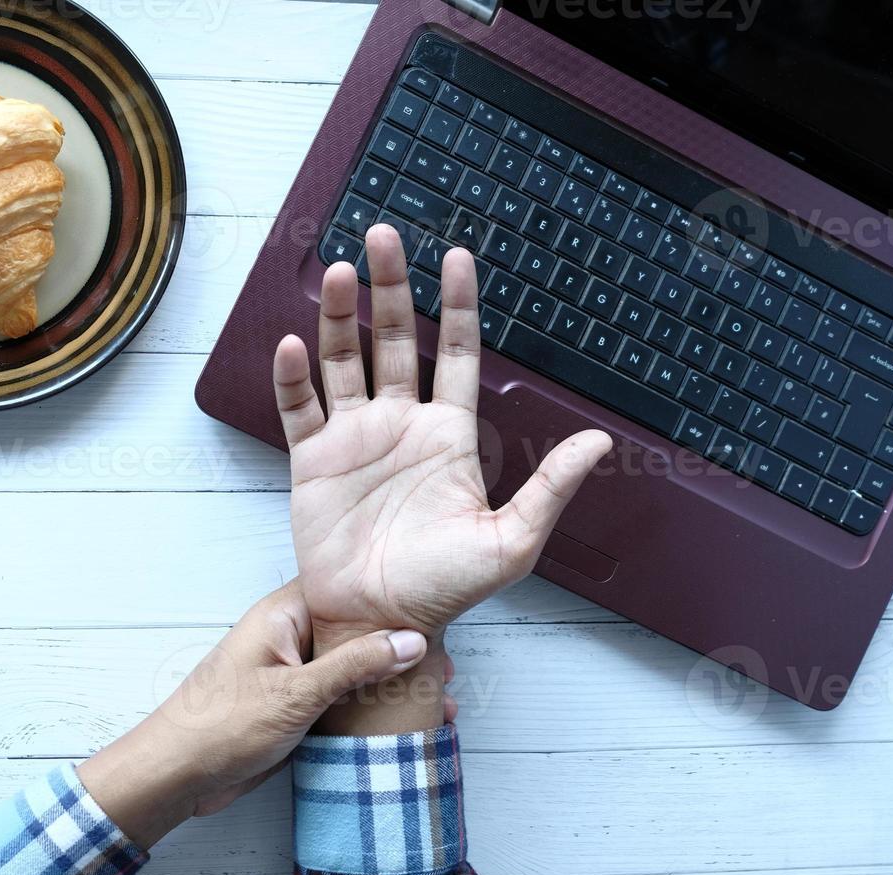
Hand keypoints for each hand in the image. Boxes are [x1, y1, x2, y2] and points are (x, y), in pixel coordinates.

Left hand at [76, 581, 428, 847]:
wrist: (177, 776)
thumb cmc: (221, 726)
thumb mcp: (296, 694)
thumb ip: (355, 666)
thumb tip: (412, 640)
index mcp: (283, 615)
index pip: (347, 593)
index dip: (392, 604)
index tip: (438, 618)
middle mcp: (291, 638)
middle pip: (357, 633)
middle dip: (401, 651)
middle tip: (446, 672)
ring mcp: (294, 674)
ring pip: (354, 671)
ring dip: (391, 686)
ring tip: (439, 701)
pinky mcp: (297, 708)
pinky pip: (343, 701)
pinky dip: (372, 711)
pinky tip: (407, 725)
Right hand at [273, 224, 611, 644]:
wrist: (381, 620)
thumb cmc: (444, 588)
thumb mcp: (510, 542)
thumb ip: (550, 488)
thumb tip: (599, 443)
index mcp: (448, 435)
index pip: (455, 353)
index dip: (455, 305)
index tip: (455, 257)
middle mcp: (400, 425)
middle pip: (393, 339)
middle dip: (390, 288)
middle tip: (384, 237)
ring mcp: (353, 439)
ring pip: (344, 360)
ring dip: (341, 317)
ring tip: (343, 272)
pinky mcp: (312, 461)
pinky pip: (299, 408)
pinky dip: (294, 377)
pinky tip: (294, 345)